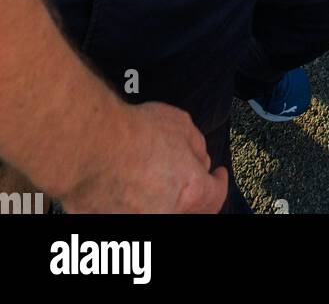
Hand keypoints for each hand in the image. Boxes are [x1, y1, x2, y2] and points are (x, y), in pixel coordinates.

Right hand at [62, 102, 227, 214]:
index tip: (218, 176)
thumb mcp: (179, 124)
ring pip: (156, 213)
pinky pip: (123, 213)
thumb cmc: (131, 134)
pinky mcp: (107, 224)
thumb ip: (196, 145)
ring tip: (143, 176)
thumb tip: (198, 157)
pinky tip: (118, 185)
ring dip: (154, 199)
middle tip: (181, 178)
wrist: (89, 147)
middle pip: (187, 210)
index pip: (215, 195)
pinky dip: (125, 205)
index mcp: (190, 192)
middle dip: (188, 194)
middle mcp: (166, 215)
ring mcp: (136, 223)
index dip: (219, 183)